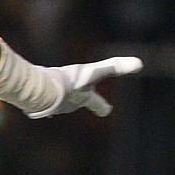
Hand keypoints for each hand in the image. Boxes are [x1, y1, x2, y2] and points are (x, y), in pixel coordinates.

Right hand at [26, 56, 142, 118]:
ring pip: (55, 102)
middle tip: (80, 105)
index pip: (96, 101)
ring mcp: (52, 105)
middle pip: (75, 103)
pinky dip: (38, 102)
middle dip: (79, 103)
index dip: (102, 105)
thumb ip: (117, 66)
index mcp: (82, 96)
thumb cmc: (70, 82)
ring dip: (55, 100)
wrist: (42, 90)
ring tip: (52, 94)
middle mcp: (69, 103)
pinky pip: (38, 103)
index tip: (108, 110)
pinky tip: (33, 103)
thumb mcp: (96, 70)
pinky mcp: (36, 103)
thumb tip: (141, 63)